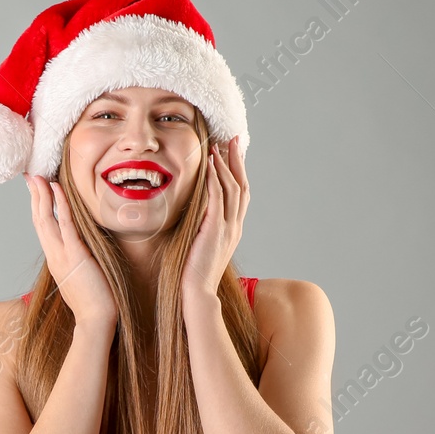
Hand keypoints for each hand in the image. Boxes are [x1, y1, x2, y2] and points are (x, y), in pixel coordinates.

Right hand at [25, 174, 116, 328]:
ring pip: (45, 218)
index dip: (37, 207)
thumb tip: (81, 251)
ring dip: (41, 195)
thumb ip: (77, 261)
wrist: (96, 319)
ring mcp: (61, 254)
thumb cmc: (93, 301)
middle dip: (34, 196)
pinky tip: (56, 189)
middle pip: (38, 219)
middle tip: (30, 175)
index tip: (35, 190)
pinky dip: (59, 204)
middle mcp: (53, 254)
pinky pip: (65, 223)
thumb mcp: (80, 277)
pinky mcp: (75, 253)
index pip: (42, 227)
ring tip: (38, 176)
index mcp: (55, 259)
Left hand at [180, 137, 249, 304]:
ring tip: (219, 145)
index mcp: (233, 230)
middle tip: (234, 139)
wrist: (196, 293)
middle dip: (238, 161)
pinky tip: (209, 164)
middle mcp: (235, 226)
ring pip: (233, 188)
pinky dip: (215, 179)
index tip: (232, 153)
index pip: (240, 194)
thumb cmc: (192, 273)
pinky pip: (218, 198)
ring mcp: (228, 228)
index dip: (238, 172)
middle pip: (243, 185)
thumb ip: (200, 229)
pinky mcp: (216, 230)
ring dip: (225, 164)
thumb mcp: (199, 245)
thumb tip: (192, 215)